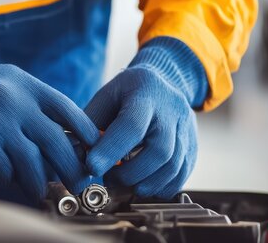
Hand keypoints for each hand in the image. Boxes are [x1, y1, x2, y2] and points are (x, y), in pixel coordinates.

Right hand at [0, 44, 97, 201]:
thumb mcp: (2, 84)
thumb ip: (30, 105)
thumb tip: (62, 140)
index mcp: (24, 83)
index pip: (68, 110)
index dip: (86, 134)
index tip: (93, 152)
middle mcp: (14, 99)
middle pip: (57, 142)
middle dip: (72, 169)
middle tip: (80, 186)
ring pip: (33, 164)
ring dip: (38, 183)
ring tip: (38, 192)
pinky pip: (3, 172)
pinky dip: (5, 180)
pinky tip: (0, 177)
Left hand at [83, 37, 207, 197]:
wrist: (164, 82)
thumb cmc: (128, 92)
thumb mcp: (106, 96)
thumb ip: (91, 122)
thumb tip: (75, 152)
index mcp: (145, 96)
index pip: (131, 126)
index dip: (111, 150)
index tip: (92, 167)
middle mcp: (171, 113)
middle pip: (159, 151)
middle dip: (129, 173)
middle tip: (109, 178)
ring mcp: (186, 130)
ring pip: (173, 166)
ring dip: (145, 183)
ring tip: (124, 183)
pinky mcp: (192, 146)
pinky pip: (182, 174)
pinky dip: (161, 186)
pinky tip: (143, 184)